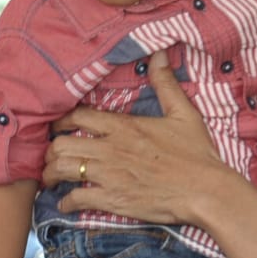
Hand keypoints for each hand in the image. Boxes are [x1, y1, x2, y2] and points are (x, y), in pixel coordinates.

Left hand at [42, 50, 226, 225]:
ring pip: (63, 170)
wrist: (206, 191)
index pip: (78, 117)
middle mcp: (111, 149)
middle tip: (51, 157)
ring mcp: (109, 175)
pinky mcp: (113, 200)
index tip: (57, 128)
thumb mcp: (184, 114)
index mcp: (124, 126)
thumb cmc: (197, 154)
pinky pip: (76, 199)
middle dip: (50, 152)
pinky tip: (66, 203)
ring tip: (52, 179)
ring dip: (52, 175)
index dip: (61, 121)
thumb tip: (160, 53)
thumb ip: (166, 84)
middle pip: (61, 145)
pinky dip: (66, 202)